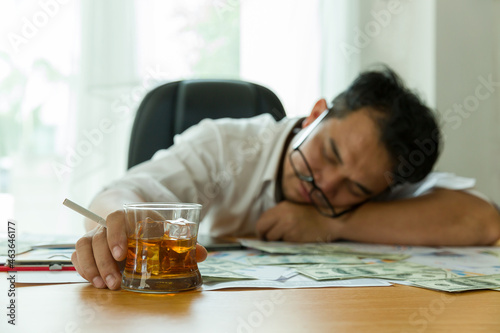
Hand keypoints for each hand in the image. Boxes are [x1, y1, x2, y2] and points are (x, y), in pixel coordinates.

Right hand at [71, 210, 207, 289]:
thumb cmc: (147, 223)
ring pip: (84, 245)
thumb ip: (180, 241)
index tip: (121, 253)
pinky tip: (94, 281)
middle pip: (97, 237)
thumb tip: (202, 254)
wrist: (125, 212)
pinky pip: (78, 253)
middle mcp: (106, 224)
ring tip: (103, 286)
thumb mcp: (162, 228)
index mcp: (127, 215)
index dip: (116, 234)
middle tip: (116, 282)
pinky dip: (83, 267)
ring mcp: (95, 234)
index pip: (115, 217)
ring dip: (92, 267)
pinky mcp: (88, 245)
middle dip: (105, 262)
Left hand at [255, 201, 341, 242]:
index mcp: (282, 207)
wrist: (330, 220)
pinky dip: (286, 242)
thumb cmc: (313, 215)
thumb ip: (280, 215)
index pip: (262, 219)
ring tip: (287, 238)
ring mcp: (287, 226)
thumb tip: (266, 227)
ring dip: (276, 240)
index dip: (261, 228)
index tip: (264, 234)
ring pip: (271, 237)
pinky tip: (295, 238)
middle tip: (267, 240)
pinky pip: (283, 242)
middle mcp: (282, 215)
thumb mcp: (293, 209)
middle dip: (264, 236)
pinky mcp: (293, 236)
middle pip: (262, 228)